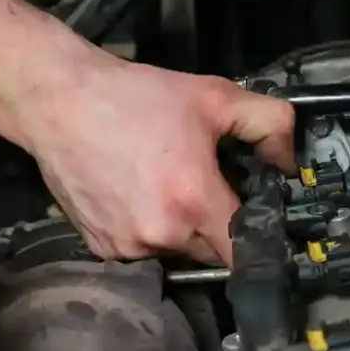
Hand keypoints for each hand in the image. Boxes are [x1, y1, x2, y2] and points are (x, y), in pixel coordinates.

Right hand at [19, 56, 293, 264]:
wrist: (58, 100)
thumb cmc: (132, 98)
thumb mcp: (215, 98)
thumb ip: (269, 124)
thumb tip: (291, 159)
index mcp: (194, 202)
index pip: (246, 250)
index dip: (258, 238)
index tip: (258, 222)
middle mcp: (161, 234)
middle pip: (212, 252)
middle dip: (217, 226)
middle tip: (205, 187)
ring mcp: (128, 246)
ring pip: (177, 251)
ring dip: (181, 229)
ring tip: (165, 184)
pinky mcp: (102, 247)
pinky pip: (142, 249)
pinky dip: (147, 229)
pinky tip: (138, 193)